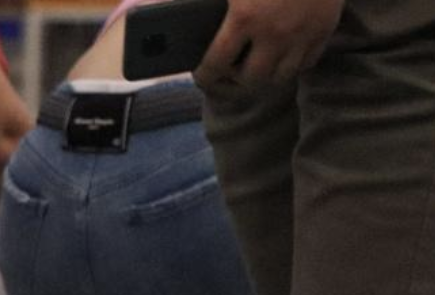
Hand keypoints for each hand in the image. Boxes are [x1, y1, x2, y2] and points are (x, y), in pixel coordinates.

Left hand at [195, 0, 341, 92]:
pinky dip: (293, 65)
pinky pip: (307, 63)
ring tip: (256, 68)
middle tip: (229, 74)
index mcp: (245, 16)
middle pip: (251, 79)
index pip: (217, 63)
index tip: (202, 74)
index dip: (206, 75)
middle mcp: (274, 33)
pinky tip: (282, 56)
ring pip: (281, 77)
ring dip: (265, 77)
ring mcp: (303, 34)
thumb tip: (175, 5)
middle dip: (235, 81)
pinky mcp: (325, 30)